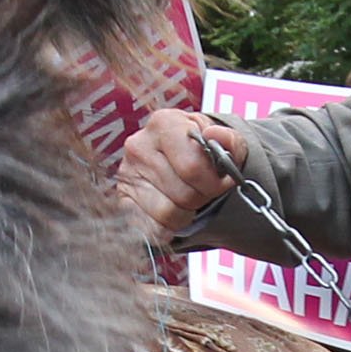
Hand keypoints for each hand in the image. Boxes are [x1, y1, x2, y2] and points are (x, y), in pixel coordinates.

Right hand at [114, 109, 248, 238]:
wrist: (181, 157)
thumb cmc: (202, 149)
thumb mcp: (224, 140)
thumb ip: (228, 140)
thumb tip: (214, 135)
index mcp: (165, 123)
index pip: (192, 167)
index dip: (213, 182)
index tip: (221, 180)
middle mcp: (140, 145)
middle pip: (183, 194)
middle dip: (201, 198)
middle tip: (204, 190)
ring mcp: (127, 172)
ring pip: (167, 214)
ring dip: (185, 214)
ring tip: (187, 198)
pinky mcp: (122, 197)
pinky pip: (148, 226)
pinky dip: (165, 227)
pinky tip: (172, 213)